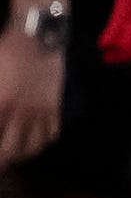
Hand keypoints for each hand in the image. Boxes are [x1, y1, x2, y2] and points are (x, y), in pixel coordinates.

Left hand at [0, 30, 64, 165]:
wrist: (39, 35)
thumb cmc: (5, 52)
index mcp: (1, 105)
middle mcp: (22, 114)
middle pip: (11, 151)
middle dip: (2, 161)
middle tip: (0, 162)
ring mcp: (42, 111)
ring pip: (32, 146)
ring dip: (20, 155)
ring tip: (14, 155)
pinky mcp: (57, 106)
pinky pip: (53, 133)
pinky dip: (43, 142)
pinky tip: (34, 141)